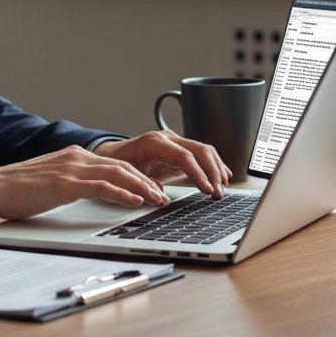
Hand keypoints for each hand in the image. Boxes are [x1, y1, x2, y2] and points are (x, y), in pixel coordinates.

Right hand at [0, 145, 171, 220]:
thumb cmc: (18, 189)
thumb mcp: (52, 182)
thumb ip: (73, 183)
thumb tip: (92, 195)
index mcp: (75, 156)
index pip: (116, 165)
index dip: (138, 177)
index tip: (153, 190)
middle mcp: (77, 158)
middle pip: (123, 167)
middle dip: (147, 183)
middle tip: (164, 197)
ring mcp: (72, 169)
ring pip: (118, 174)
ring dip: (143, 188)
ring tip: (158, 200)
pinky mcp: (66, 184)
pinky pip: (102, 187)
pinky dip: (123, 193)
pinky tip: (136, 201)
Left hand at [93, 130, 230, 196]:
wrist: (111, 155)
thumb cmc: (117, 164)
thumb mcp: (126, 175)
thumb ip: (144, 184)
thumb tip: (161, 197)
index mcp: (154, 142)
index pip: (184, 156)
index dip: (198, 173)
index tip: (207, 189)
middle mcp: (167, 139)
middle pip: (199, 150)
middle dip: (212, 171)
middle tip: (219, 192)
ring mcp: (175, 143)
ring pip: (204, 150)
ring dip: (216, 168)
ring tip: (223, 187)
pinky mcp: (179, 150)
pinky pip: (201, 154)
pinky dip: (213, 164)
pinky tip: (223, 176)